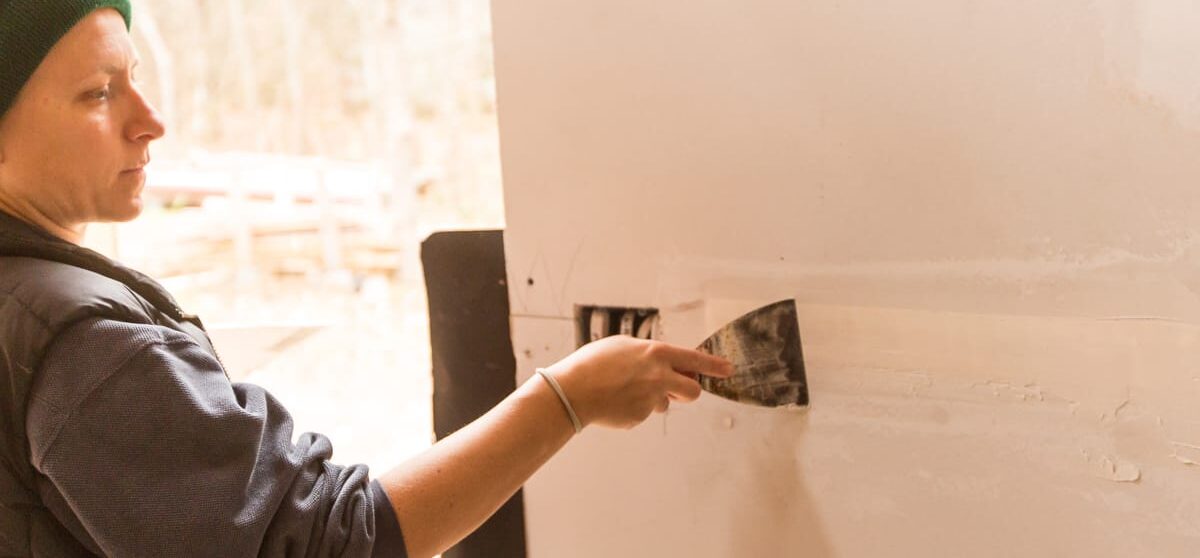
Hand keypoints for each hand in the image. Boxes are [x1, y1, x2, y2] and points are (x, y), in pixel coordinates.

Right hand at [542, 335, 733, 429]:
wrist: (572, 391)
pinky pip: (642, 414)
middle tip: (672, 389)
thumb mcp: (624, 347)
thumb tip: (663, 365)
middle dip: (687, 392)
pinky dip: (632, 409)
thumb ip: (648, 355)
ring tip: (623, 391)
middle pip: (692, 391)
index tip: (729, 369)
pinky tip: (613, 402)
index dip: (715, 366)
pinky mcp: (639, 418)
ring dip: (652, 400)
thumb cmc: (593, 364)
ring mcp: (650, 400)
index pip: (695, 360)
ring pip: (663, 404)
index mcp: (656, 354)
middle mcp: (659, 377)